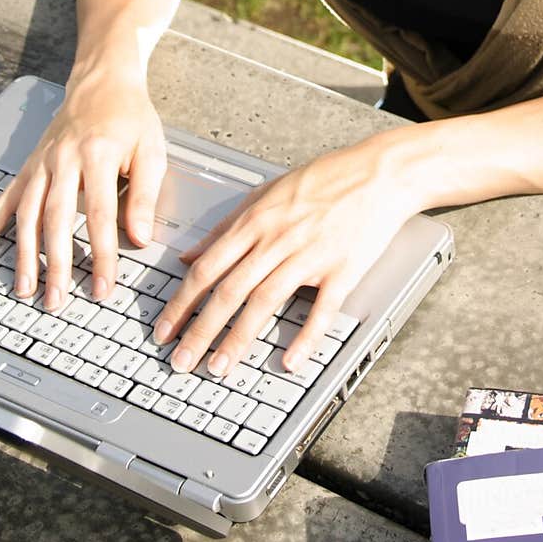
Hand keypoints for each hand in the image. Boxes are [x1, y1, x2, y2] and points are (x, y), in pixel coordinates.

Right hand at [0, 68, 166, 309]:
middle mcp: (63, 159)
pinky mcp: (30, 165)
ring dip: (25, 254)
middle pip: (56, 219)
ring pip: (28, 214)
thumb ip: (145, 196)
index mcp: (98, 155)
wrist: (102, 81)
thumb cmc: (131, 117)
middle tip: (58, 301)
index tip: (102, 286)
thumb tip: (141, 239)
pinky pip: (6, 199)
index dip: (101, 254)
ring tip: (26, 289)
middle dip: (56, 264)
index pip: (100, 214)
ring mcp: (42, 163)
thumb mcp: (152, 150)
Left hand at [155, 132, 417, 375]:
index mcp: (255, 221)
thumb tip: (189, 253)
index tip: (164, 330)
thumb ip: (225, 226)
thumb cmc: (323, 180)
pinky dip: (305, 338)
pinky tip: (290, 362)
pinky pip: (321, 309)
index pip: (207, 268)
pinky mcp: (343, 269)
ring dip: (238, 339)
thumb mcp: (265, 193)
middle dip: (200, 330)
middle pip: (230, 290)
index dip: (182, 303)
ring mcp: (310, 255)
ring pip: (265, 302)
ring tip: (219, 368)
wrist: (378, 173)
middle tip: (181, 361)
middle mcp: (277, 239)